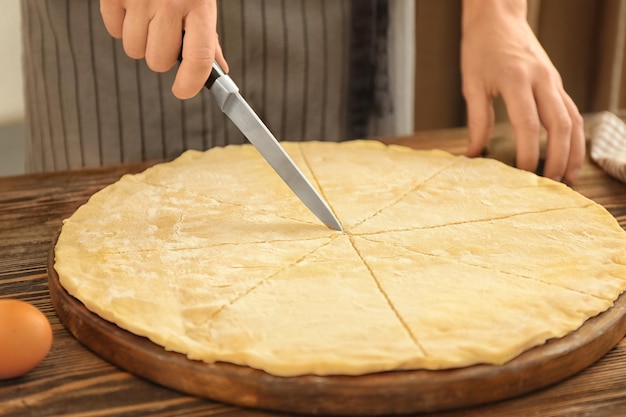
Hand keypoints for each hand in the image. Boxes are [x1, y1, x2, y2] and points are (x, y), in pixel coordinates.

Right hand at [100, 0, 228, 98]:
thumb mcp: (202, 2)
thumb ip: (208, 37)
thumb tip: (219, 71)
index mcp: (199, 7)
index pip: (198, 59)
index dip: (190, 83)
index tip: (182, 91)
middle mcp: (170, 3)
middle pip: (158, 61)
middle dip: (160, 54)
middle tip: (165, 34)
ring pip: (133, 49)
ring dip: (140, 40)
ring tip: (149, 16)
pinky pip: (113, 29)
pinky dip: (120, 24)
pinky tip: (132, 6)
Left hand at [461, 0, 583, 182]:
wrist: (498, 18)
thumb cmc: (480, 49)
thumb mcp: (472, 84)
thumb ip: (476, 121)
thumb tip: (474, 155)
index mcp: (517, 80)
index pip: (528, 124)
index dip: (528, 153)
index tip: (523, 175)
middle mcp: (542, 80)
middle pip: (559, 125)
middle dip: (557, 158)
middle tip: (549, 184)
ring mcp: (554, 81)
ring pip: (573, 119)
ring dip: (573, 150)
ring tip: (567, 177)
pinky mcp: (557, 83)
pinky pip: (572, 112)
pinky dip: (574, 136)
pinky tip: (569, 154)